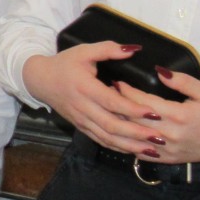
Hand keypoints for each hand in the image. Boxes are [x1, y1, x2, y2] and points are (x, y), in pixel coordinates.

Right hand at [22, 44, 155, 155]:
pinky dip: (118, 147)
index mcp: (85, 87)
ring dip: (130, 145)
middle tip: (159, 136)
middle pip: (111, 125)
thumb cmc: (64, 64)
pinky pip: (100, 140)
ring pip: (107, 137)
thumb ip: (108, 49)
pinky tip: (133, 151)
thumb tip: (133, 49)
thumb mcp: (84, 51)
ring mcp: (81, 119)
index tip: (154, 112)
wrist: (39, 80)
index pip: (112, 102)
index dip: (133, 109)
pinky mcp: (81, 126)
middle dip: (136, 133)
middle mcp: (83, 107)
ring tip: (152, 149)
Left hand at [114, 71, 199, 165]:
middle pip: (134, 119)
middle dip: (117, 106)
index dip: (127, 92)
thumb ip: (181, 81)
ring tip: (107, 112)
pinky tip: (118, 133)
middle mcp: (170, 134)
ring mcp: (167, 149)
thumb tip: (159, 70)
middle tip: (104, 94)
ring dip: (119, 125)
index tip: (117, 82)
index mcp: (178, 115)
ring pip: (134, 137)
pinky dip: (127, 143)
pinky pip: (140, 152)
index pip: (144, 102)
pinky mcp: (167, 159)